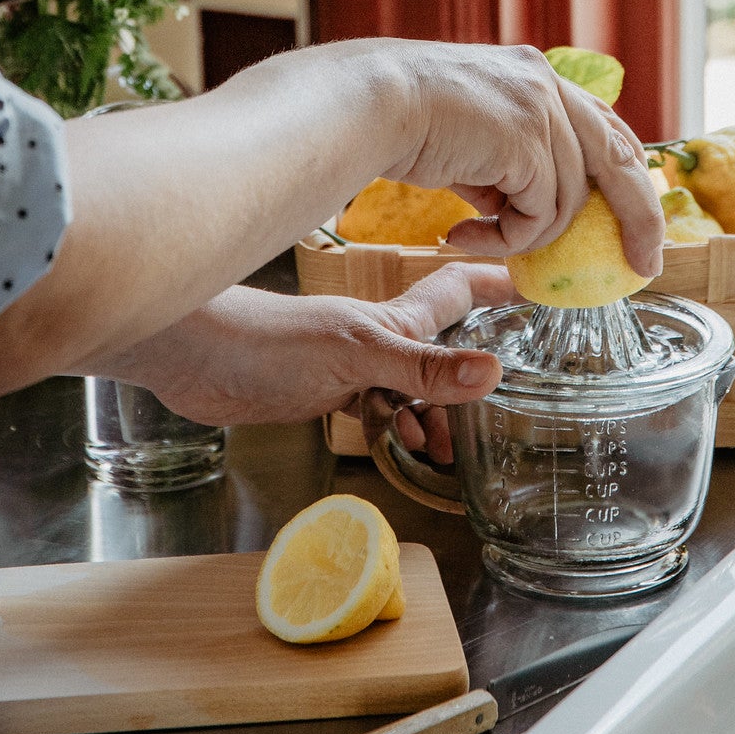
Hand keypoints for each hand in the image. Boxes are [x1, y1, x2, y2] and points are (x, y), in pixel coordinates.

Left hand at [101, 261, 513, 461]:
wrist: (192, 358)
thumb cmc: (267, 341)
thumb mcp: (356, 357)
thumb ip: (421, 370)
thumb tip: (493, 374)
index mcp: (395, 319)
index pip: (461, 290)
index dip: (500, 284)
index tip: (542, 286)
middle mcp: (378, 339)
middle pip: (443, 347)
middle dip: (475, 372)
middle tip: (505, 402)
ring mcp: (349, 366)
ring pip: (411, 388)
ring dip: (434, 416)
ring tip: (445, 449)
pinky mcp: (322, 394)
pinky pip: (376, 413)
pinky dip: (394, 433)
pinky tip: (398, 450)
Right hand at [385, 42, 663, 277]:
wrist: (368, 103)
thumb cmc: (401, 121)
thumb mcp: (472, 132)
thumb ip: (509, 157)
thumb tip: (529, 206)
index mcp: (535, 74)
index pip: (604, 124)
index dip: (625, 170)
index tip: (634, 212)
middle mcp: (547, 84)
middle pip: (621, 158)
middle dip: (641, 218)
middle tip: (644, 264)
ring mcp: (541, 110)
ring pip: (567, 202)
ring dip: (524, 235)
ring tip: (472, 235)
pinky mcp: (528, 143)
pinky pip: (538, 217)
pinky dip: (506, 239)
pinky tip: (461, 232)